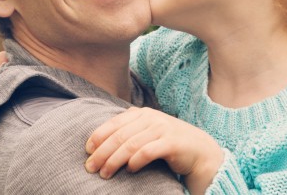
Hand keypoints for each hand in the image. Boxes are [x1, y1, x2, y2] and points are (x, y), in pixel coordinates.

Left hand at [85, 107, 223, 194]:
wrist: (200, 151)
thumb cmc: (169, 143)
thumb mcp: (148, 131)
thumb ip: (129, 130)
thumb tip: (98, 143)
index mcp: (142, 113)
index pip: (114, 123)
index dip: (97, 137)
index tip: (87, 152)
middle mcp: (151, 118)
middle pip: (119, 136)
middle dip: (102, 153)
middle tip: (90, 167)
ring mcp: (162, 129)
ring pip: (130, 145)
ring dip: (114, 161)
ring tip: (105, 173)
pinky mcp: (171, 143)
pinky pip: (147, 152)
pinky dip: (135, 162)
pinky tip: (130, 170)